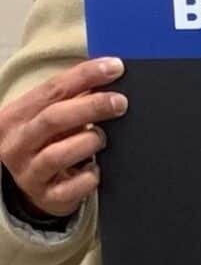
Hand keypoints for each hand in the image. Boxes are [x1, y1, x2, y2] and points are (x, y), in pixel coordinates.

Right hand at [0, 58, 126, 217]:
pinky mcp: (46, 197)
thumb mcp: (52, 113)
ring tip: (101, 138)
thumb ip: (75, 94)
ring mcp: (29, 173)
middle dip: (92, 107)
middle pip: (53, 119)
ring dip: (89, 141)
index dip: (86, 75)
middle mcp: (16, 144)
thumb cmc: (49, 139)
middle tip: (120, 102)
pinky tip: (96, 168)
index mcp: (16, 116)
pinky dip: (89, 176)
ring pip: (58, 154)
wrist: (34, 184)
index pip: (52, 89)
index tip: (116, 67)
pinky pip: (71, 188)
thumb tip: (112, 71)